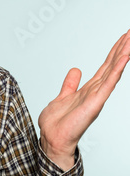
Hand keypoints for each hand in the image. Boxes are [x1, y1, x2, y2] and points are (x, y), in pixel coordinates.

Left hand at [38, 30, 129, 169]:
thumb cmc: (58, 123)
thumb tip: (76, 70)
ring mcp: (97, 96)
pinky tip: (124, 57)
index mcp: (90, 88)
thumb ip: (70, 84)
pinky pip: (108, 83)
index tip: (123, 38)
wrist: (53, 138)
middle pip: (111, 65)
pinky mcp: (95, 102)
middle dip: (122, 48)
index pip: (105, 66)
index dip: (114, 52)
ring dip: (123, 55)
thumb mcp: (63, 96)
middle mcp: (96, 91)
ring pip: (113, 71)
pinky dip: (116, 70)